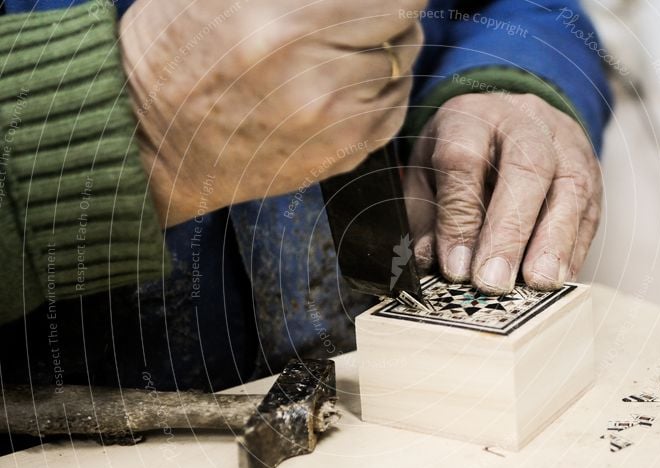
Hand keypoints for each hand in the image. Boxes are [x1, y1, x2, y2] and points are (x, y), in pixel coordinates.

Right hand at [120, 0, 424, 226]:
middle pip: (402, 28)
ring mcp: (333, 125)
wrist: (152, 141)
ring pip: (400, 70)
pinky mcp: (339, 157)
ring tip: (340, 50)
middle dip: (387, 14)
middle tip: (357, 14)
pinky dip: (382, 91)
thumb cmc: (175, 50)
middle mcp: (316, 78)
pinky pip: (393, 112)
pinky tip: (348, 83)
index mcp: (285, 23)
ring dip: (383, 53)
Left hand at [404, 92, 601, 292]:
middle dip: (510, 232)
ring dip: (553, 243)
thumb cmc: (462, 152)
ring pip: (569, 188)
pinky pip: (589, 211)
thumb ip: (427, 217)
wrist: (511, 119)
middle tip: (494, 281)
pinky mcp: (592, 173)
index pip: (464, 161)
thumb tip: (436, 262)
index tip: (455, 267)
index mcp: (471, 117)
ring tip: (537, 283)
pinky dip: (574, 249)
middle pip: (526, 169)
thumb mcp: (427, 173)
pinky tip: (559, 279)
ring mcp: (566, 145)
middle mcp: (525, 123)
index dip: (460, 218)